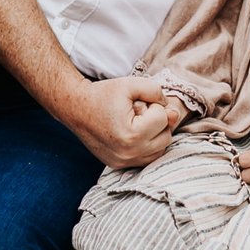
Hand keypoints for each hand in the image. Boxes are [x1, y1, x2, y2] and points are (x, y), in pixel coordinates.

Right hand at [64, 75, 180, 168]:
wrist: (76, 108)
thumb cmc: (103, 95)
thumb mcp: (130, 84)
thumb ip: (155, 91)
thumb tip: (172, 112)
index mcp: (132, 135)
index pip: (163, 118)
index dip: (153, 105)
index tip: (136, 103)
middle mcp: (129, 153)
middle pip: (166, 136)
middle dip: (157, 121)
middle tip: (138, 112)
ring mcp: (124, 162)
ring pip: (160, 150)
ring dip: (154, 135)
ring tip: (137, 123)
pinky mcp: (120, 165)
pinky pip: (147, 158)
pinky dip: (147, 146)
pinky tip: (135, 134)